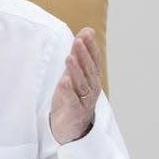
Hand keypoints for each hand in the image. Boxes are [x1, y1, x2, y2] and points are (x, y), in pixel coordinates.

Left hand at [50, 27, 102, 144]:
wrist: (69, 128)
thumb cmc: (72, 97)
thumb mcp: (74, 73)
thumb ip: (79, 54)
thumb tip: (86, 31)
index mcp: (93, 79)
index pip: (94, 60)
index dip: (90, 47)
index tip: (86, 33)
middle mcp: (92, 89)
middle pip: (89, 70)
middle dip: (84, 55)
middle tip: (78, 41)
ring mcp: (85, 101)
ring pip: (82, 84)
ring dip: (76, 70)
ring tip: (69, 58)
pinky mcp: (75, 112)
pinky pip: (73, 100)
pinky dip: (69, 91)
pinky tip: (64, 81)